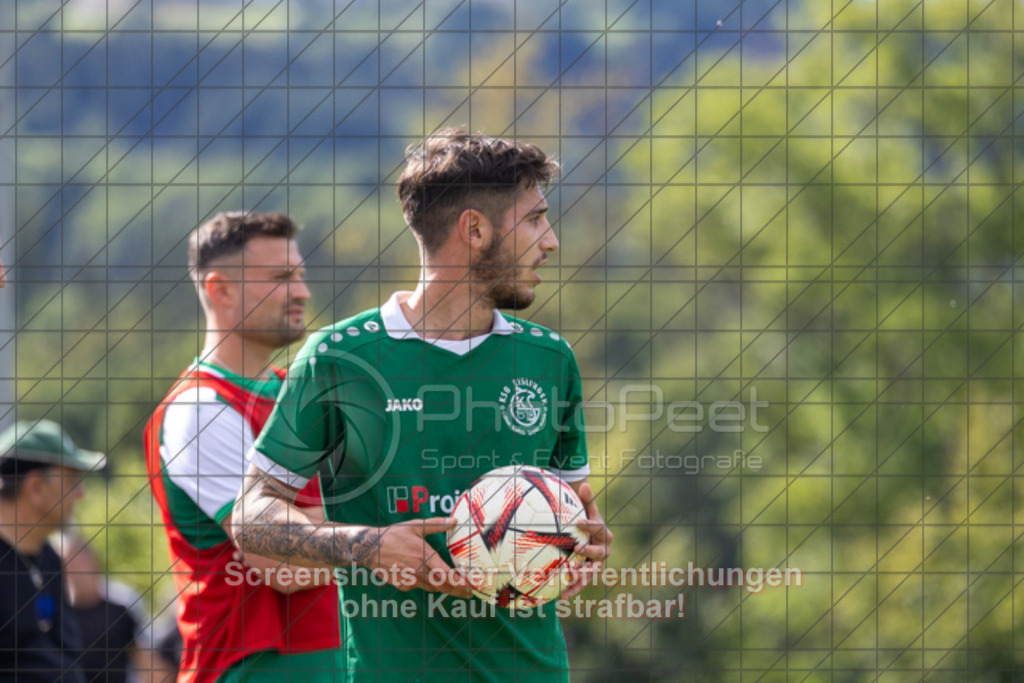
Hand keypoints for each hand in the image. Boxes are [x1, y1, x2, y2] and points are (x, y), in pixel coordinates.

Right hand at [366, 517, 472, 597]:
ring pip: (432, 588)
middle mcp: (419, 571)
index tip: (471, 587)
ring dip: (444, 589)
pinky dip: (427, 585)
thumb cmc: (394, 535)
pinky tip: (430, 580)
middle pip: (442, 586)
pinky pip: (419, 587)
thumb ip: (437, 524)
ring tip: (456, 589)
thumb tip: (454, 520)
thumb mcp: (416, 526)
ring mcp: (410, 580)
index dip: (460, 583)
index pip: (446, 574)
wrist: (370, 548)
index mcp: (425, 556)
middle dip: (458, 590)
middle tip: (469, 593)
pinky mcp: (402, 585)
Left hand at [562, 481, 611, 600]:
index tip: (579, 521)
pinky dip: (572, 590)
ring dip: (581, 576)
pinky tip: (560, 597)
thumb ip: (586, 500)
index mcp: (603, 534)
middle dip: (589, 551)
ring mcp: (595, 565)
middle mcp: (602, 551)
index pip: (599, 528)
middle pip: (599, 552)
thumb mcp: (587, 511)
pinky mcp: (587, 576)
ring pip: (591, 572)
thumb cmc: (585, 522)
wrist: (589, 539)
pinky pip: (580, 584)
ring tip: (570, 579)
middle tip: (576, 549)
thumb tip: (584, 484)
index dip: (590, 525)